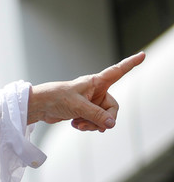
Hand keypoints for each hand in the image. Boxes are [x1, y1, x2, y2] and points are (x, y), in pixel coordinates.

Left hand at [28, 52, 144, 131]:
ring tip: (79, 124)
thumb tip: (111, 124)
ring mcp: (91, 102)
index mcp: (96, 82)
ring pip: (103, 118)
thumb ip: (97, 116)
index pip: (117, 71)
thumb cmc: (56, 98)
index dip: (130, 64)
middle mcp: (96, 91)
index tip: (142, 55)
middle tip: (95, 126)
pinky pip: (94, 122)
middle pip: (113, 108)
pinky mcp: (84, 111)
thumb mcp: (78, 107)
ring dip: (93, 124)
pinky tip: (75, 124)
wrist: (39, 107)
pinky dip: (87, 125)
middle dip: (104, 119)